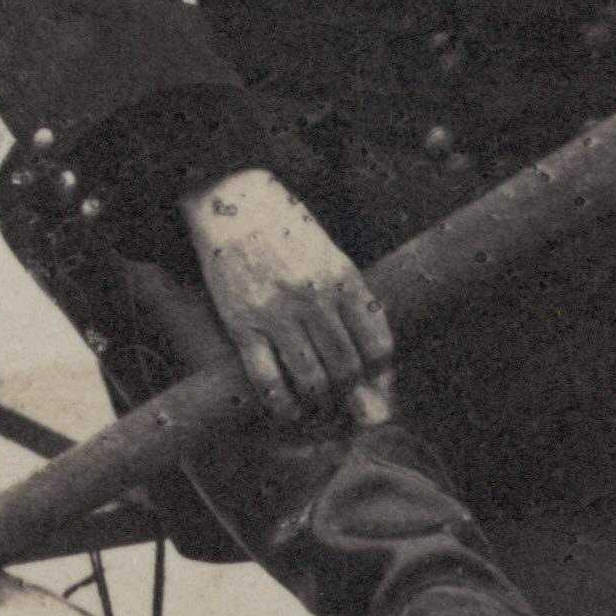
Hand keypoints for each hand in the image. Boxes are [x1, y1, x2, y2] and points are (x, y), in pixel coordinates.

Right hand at [183, 168, 394, 419]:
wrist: (234, 204)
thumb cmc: (287, 231)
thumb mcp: (330, 255)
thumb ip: (352, 299)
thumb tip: (371, 354)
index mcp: (343, 278)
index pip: (377, 345)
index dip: (381, 376)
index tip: (377, 386)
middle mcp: (314, 298)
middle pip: (347, 368)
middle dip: (352, 397)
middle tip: (348, 405)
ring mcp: (277, 313)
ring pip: (313, 379)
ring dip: (321, 403)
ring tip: (320, 407)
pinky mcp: (243, 325)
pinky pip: (268, 379)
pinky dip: (283, 405)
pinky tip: (289, 411)